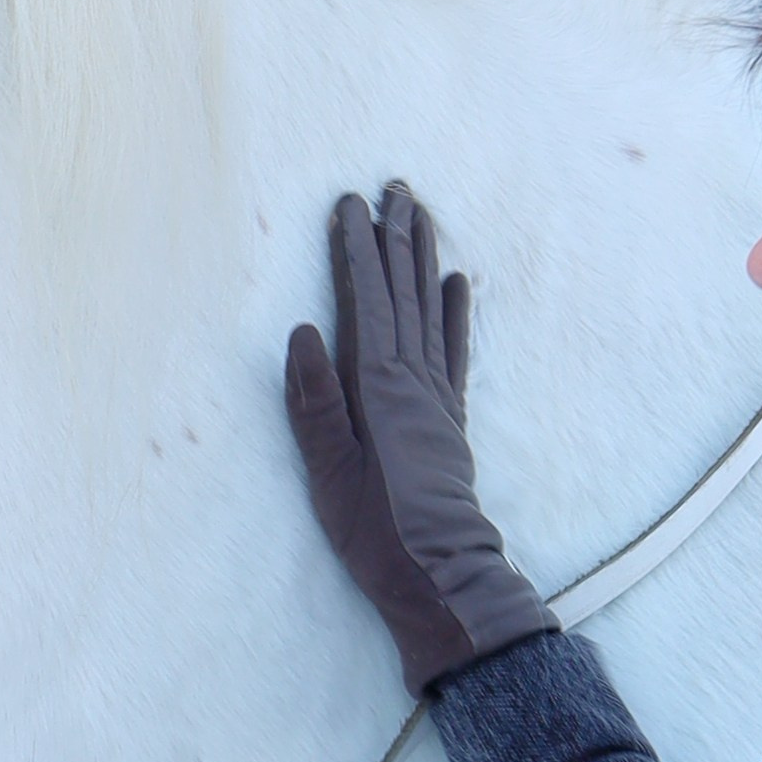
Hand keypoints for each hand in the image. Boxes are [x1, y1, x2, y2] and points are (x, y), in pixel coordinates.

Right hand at [285, 182, 555, 695]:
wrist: (442, 575)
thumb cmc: (377, 533)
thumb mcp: (329, 473)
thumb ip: (314, 403)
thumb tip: (304, 332)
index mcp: (378, 388)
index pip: (367, 301)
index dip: (357, 250)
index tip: (349, 205)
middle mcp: (413, 381)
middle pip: (403, 293)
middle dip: (395, 238)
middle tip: (394, 186)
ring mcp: (436, 397)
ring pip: (429, 310)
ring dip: (423, 259)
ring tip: (421, 214)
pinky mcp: (449, 418)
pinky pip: (454, 350)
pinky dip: (454, 312)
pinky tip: (456, 281)